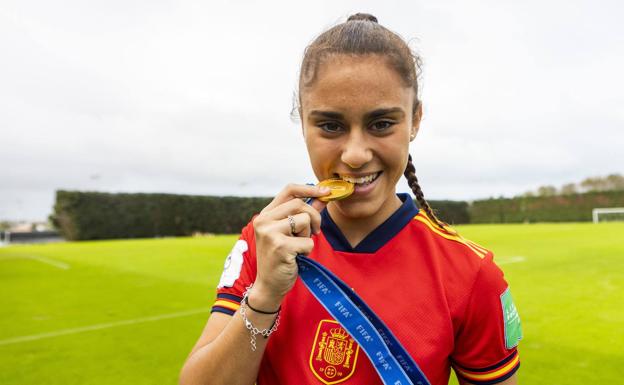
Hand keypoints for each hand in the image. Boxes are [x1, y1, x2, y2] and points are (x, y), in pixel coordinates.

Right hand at [250, 183, 329, 309]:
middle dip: (315, 217)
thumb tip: (322, 197)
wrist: (269, 285)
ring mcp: (270, 233)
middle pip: (300, 204)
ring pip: (304, 220)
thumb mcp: (291, 233)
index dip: (310, 188)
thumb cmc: (281, 258)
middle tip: (316, 232)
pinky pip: (308, 241)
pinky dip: (307, 250)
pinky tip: (297, 258)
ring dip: (309, 235)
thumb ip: (304, 214)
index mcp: (265, 214)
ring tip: (299, 247)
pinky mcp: (280, 246)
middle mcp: (263, 220)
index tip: (326, 191)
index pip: (289, 190)